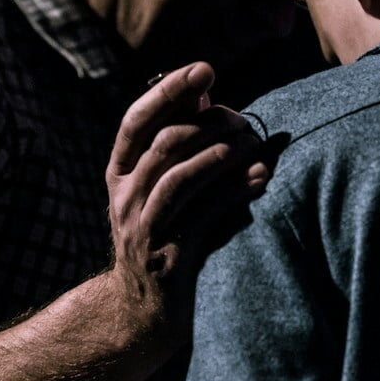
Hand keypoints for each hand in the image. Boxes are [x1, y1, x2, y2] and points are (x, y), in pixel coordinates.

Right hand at [105, 62, 269, 324]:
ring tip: (253, 143)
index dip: (168, 90)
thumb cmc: (166, 234)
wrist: (144, 313)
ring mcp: (144, 229)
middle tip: (243, 119)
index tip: (204, 68)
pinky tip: (260, 178)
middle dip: (208, 124)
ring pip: (179, 177)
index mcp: (119, 172)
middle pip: (163, 144)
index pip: (136, 120)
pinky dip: (233, 191)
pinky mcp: (169, 257)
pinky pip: (202, 215)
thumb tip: (204, 94)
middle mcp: (124, 197)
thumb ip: (179, 143)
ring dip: (221, 154)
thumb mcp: (162, 187)